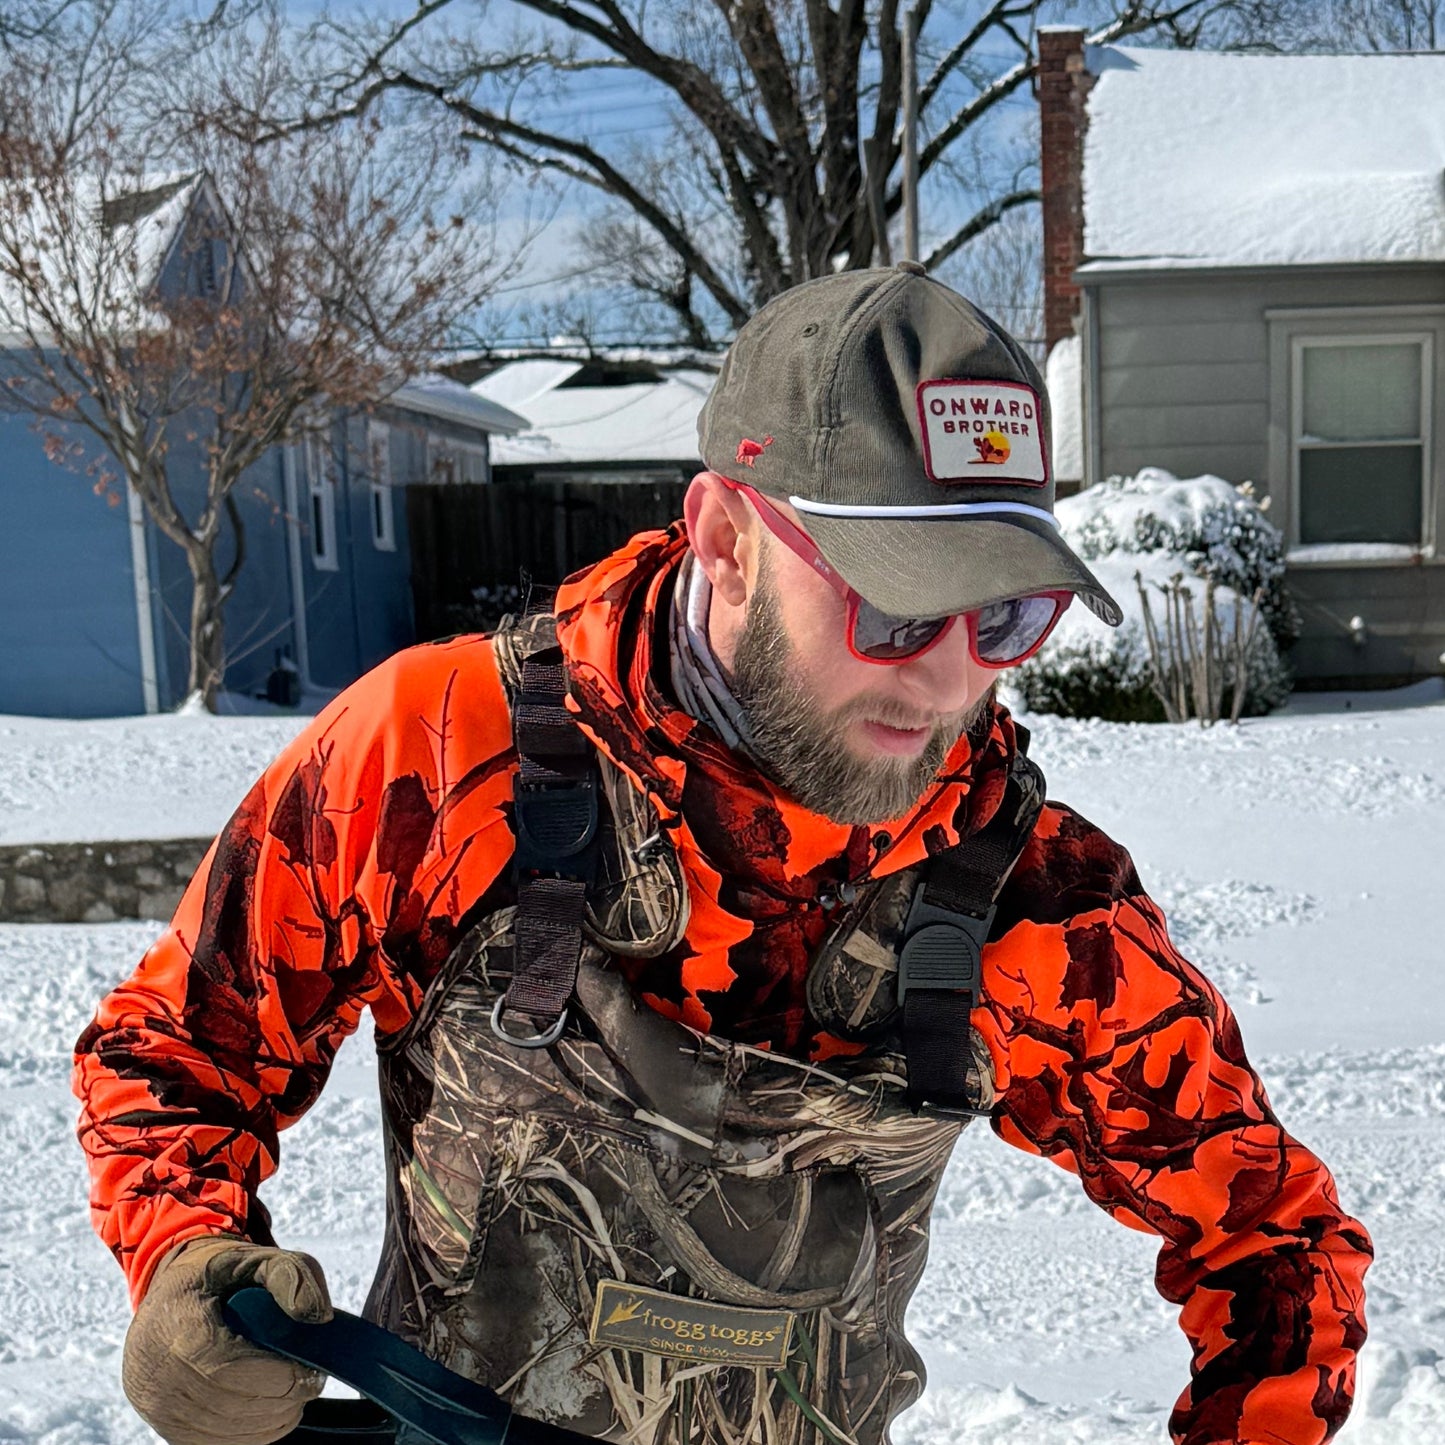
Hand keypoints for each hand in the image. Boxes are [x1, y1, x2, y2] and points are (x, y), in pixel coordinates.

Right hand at [122, 1235, 332, 1444]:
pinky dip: (249, 1433)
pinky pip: (212, 1443)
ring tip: (294, 1396)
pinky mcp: (163, 1425)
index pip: (229, 1369)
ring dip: (269, 1421)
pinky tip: (270, 1410)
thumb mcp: (255, 1257)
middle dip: (281, 1401)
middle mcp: (155, 1371)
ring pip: (223, 1432)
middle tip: (310, 1385)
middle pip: (229, 1406)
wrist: (172, 1293)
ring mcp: (155, 1405)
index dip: (278, 1378)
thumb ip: (293, 1275)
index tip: (313, 1371)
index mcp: (176, 1324)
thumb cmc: (220, 1276)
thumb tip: (318, 1317)